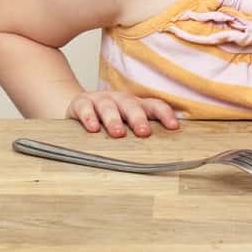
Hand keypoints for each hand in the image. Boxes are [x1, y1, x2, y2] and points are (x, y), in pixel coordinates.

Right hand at [66, 90, 180, 136]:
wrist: (78, 108)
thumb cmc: (107, 120)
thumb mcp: (126, 124)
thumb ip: (140, 133)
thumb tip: (162, 151)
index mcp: (135, 104)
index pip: (154, 105)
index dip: (165, 114)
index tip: (173, 127)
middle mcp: (120, 99)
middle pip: (131, 106)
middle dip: (139, 118)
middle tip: (144, 132)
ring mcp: (100, 99)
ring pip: (109, 107)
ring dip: (114, 120)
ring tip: (118, 133)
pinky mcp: (81, 103)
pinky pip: (85, 108)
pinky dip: (89, 117)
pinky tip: (92, 128)